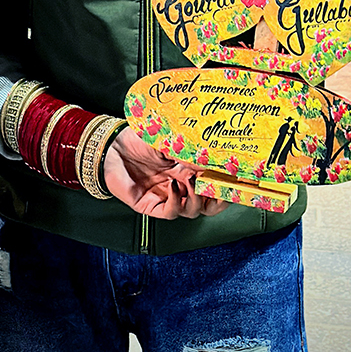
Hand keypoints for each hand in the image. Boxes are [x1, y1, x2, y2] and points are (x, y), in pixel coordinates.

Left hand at [103, 128, 227, 218]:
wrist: (111, 145)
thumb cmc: (139, 138)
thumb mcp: (171, 141)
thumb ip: (192, 151)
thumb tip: (217, 156)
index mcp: (188, 170)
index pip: (214, 184)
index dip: (227, 185)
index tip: (239, 179)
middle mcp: (180, 186)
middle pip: (209, 204)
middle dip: (219, 199)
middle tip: (221, 187)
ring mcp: (167, 197)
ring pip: (193, 211)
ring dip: (197, 198)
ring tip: (193, 181)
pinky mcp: (151, 206)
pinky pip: (171, 212)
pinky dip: (178, 201)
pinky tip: (175, 185)